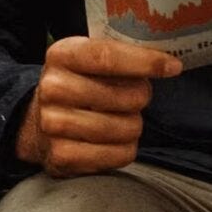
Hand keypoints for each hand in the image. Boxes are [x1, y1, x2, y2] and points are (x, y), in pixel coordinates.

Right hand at [14, 34, 182, 176]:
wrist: (38, 123)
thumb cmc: (78, 86)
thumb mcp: (89, 60)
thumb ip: (121, 55)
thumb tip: (169, 62)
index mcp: (62, 55)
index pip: (108, 56)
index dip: (145, 62)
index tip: (173, 67)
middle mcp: (53, 88)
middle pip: (126, 97)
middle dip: (141, 98)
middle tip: (132, 99)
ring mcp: (53, 124)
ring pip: (127, 127)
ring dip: (133, 125)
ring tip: (119, 120)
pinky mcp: (62, 156)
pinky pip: (120, 154)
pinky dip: (125, 149)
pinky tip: (111, 141)